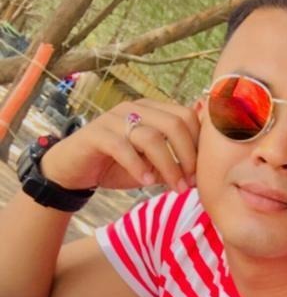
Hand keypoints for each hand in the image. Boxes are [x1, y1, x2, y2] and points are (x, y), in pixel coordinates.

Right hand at [39, 99, 199, 192]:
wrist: (74, 170)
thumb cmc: (116, 166)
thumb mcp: (150, 166)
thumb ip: (172, 164)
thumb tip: (201, 175)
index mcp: (151, 111)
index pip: (186, 116)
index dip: (198, 145)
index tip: (200, 174)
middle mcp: (135, 108)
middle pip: (175, 123)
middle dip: (188, 156)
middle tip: (190, 183)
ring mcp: (114, 119)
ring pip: (151, 137)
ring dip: (168, 166)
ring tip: (174, 188)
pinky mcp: (96, 134)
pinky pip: (122, 147)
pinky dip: (138, 167)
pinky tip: (146, 184)